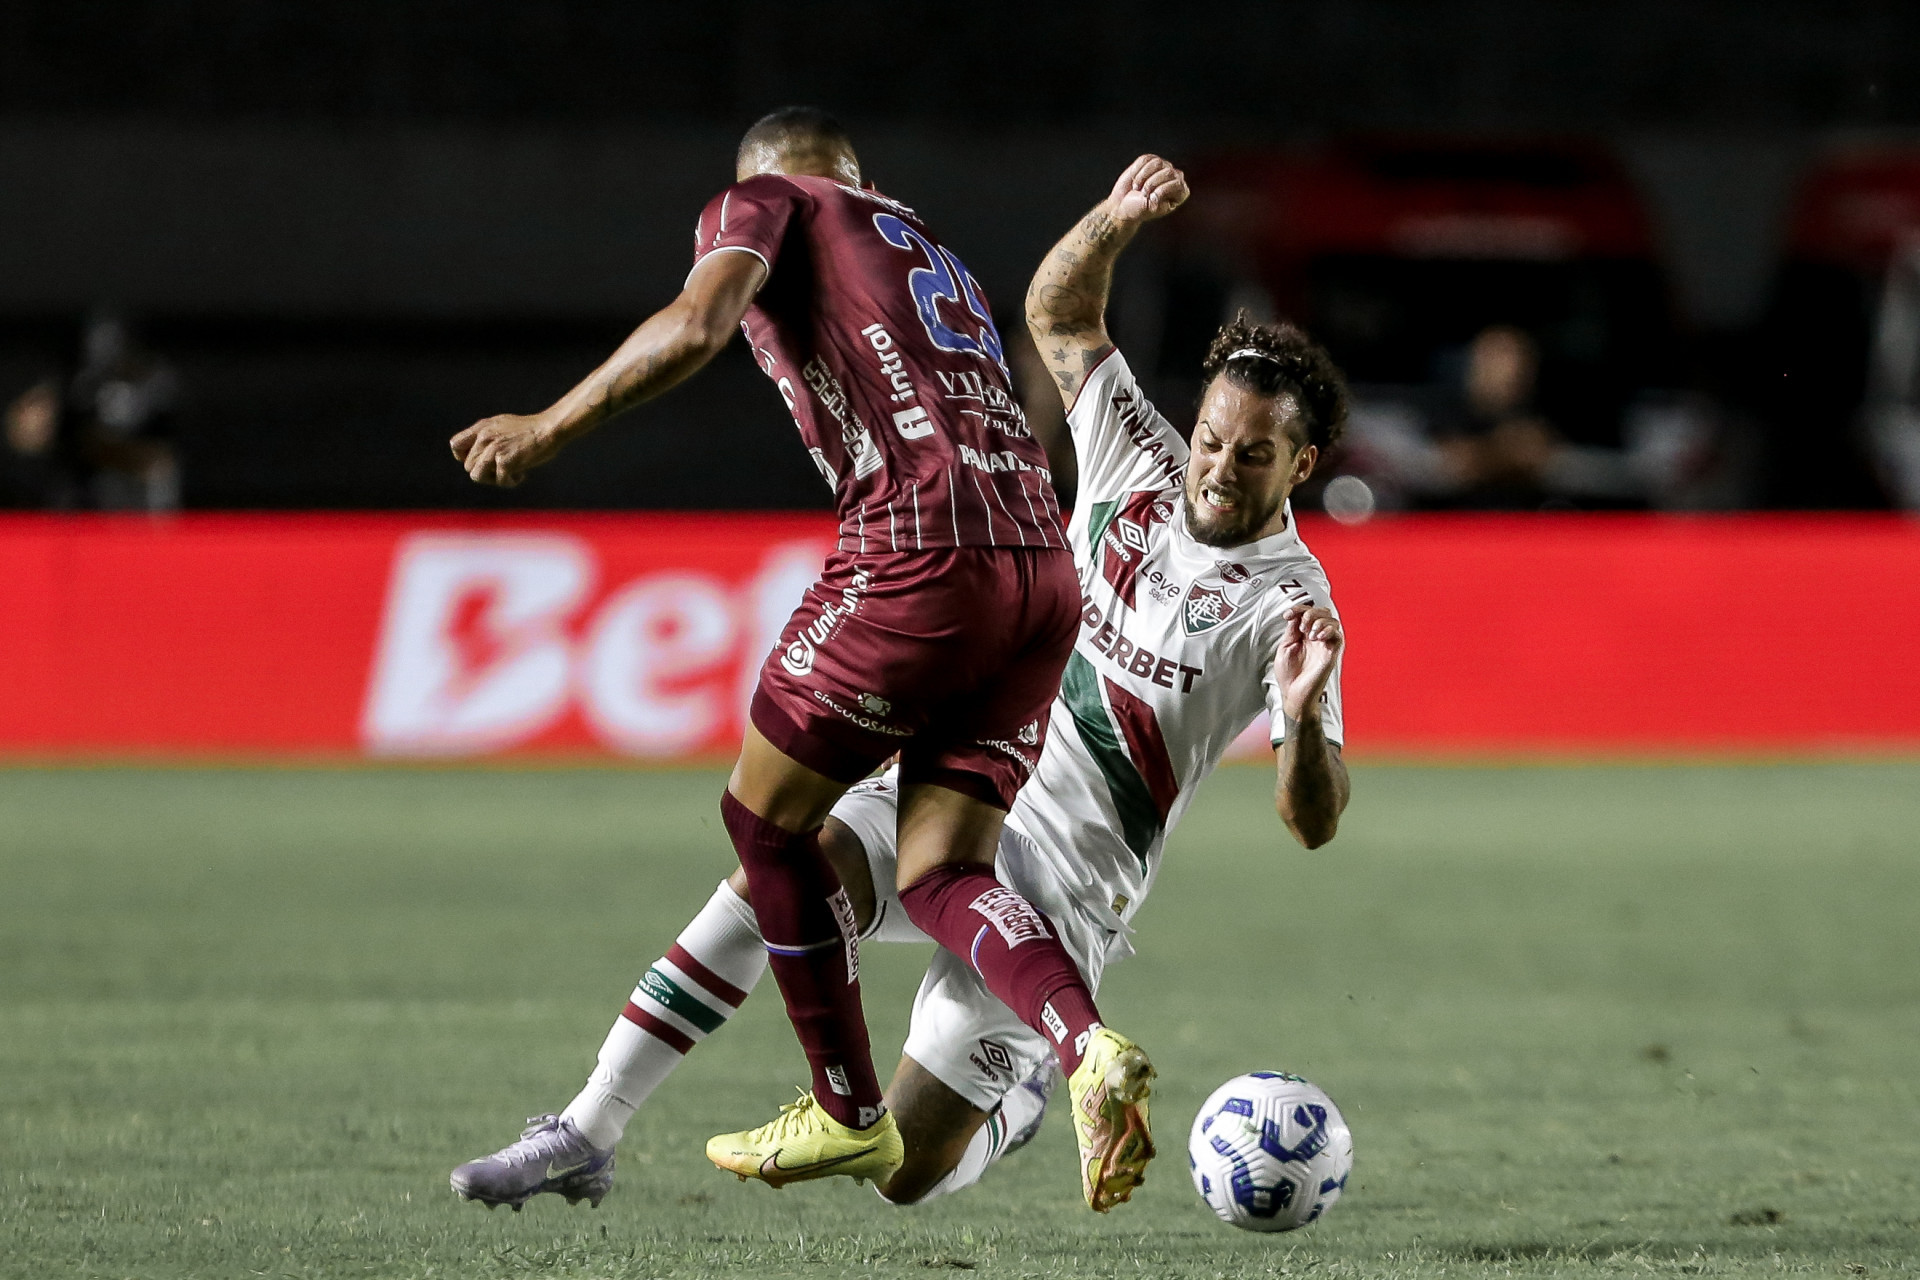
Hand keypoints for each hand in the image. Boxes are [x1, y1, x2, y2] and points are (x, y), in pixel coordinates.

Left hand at [450, 413, 562, 487]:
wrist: (549, 429)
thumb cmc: (530, 430)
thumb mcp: (502, 425)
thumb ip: (487, 436)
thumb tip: (478, 454)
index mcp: (482, 427)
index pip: (456, 445)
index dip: (464, 457)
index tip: (481, 461)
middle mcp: (484, 437)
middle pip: (468, 466)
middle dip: (485, 472)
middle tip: (503, 470)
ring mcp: (493, 448)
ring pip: (476, 475)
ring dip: (492, 479)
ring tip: (507, 474)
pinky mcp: (504, 460)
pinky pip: (499, 481)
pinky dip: (510, 481)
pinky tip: (522, 474)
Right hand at [1106, 155, 1188, 227]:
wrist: (1122, 205)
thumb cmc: (1139, 209)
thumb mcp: (1151, 207)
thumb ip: (1162, 195)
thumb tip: (1162, 182)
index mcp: (1180, 193)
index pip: (1178, 183)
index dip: (1163, 190)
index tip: (1151, 199)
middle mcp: (1174, 178)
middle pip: (1169, 172)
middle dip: (1152, 183)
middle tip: (1142, 194)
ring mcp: (1163, 168)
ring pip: (1157, 162)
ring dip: (1143, 176)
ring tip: (1138, 187)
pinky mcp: (1150, 161)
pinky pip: (1146, 159)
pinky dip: (1137, 170)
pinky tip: (1134, 179)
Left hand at [1275, 605, 1342, 723]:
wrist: (1294, 694)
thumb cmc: (1289, 675)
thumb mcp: (1285, 648)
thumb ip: (1292, 631)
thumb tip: (1296, 615)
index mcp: (1304, 635)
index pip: (1307, 613)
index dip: (1299, 609)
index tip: (1287, 615)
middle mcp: (1316, 638)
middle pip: (1322, 612)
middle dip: (1311, 612)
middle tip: (1301, 625)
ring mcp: (1325, 645)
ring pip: (1332, 621)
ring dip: (1320, 621)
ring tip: (1309, 632)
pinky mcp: (1331, 654)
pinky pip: (1338, 636)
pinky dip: (1328, 631)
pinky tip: (1317, 637)